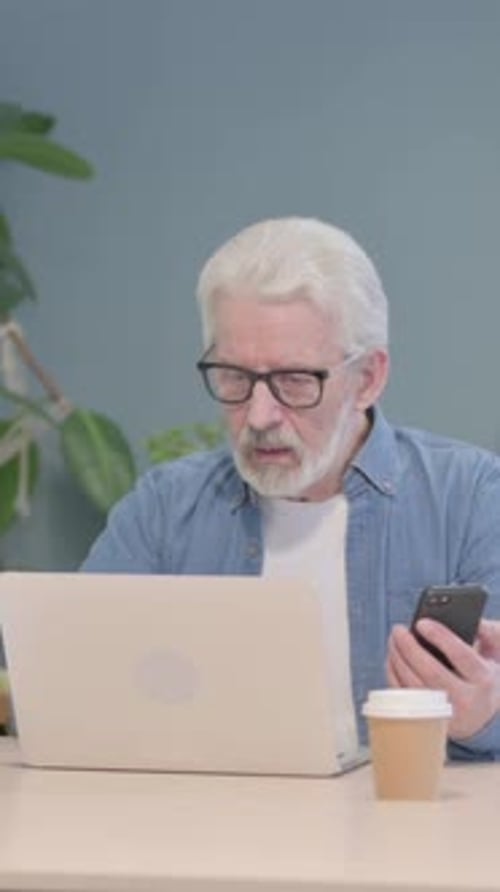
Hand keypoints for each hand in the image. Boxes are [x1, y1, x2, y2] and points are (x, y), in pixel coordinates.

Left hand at [386, 619, 499, 739]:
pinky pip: (403, 696)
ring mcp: (445, 714)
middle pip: (431, 671)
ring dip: (398, 659)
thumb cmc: (482, 674)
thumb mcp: (495, 654)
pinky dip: (393, 674)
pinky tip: (392, 658)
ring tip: (393, 640)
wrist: (480, 714)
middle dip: (410, 647)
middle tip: (398, 629)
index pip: (460, 655)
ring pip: (414, 684)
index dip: (439, 637)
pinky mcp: (426, 721)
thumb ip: (489, 632)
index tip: (420, 622)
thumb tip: (473, 620)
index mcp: (484, 680)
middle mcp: (466, 700)